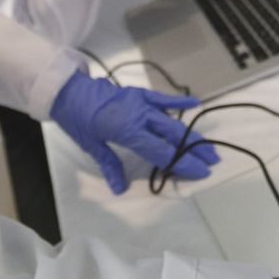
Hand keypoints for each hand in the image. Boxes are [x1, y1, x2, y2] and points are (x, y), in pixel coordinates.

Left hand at [49, 71, 218, 193]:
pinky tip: (195, 104)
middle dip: (194, 150)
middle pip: (173, 136)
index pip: (162, 151)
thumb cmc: (77, 120)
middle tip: (212, 162)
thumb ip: (109, 165)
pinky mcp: (138, 93)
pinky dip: (178, 101)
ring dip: (191, 133)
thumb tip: (119, 189)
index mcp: (128, 131)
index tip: (201, 172)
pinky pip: (162, 98)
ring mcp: (140, 103)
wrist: (67, 90)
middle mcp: (139, 116)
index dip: (183, 163)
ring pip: (172, 120)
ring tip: (208, 146)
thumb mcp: (91, 145)